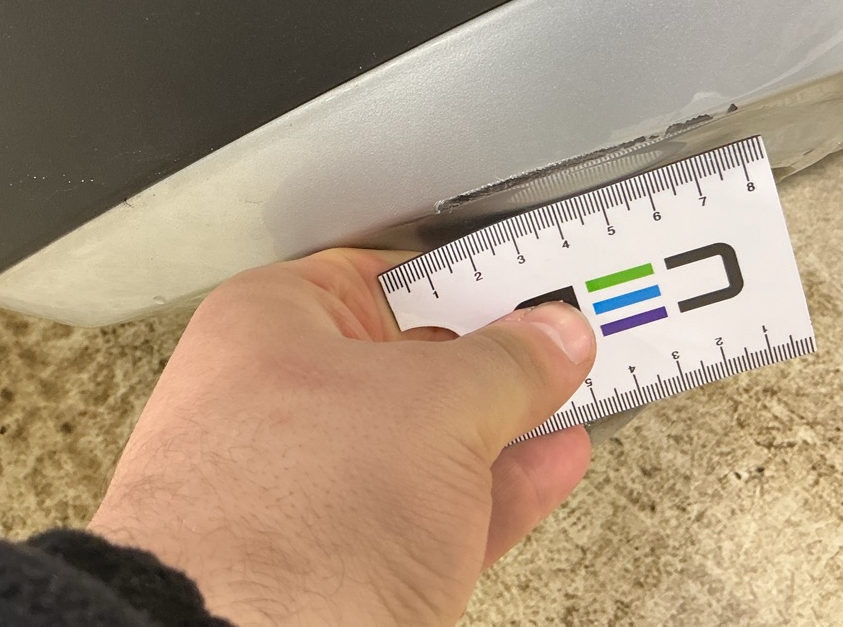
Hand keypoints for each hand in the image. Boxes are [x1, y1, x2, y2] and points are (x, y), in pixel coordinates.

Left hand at [89, 247, 595, 626]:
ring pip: (423, 444)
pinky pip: (429, 510)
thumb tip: (549, 336)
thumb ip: (505, 364)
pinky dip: (492, 492)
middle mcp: (273, 402)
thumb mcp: (434, 406)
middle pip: (406, 362)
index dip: (464, 277)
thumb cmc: (281, 518)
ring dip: (505, 428)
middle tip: (565, 346)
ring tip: (574, 401)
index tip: (532, 284)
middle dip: (492, 361)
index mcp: (268, 326)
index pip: (381, 276)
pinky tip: (545, 467)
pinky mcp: (334, 564)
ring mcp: (302, 490)